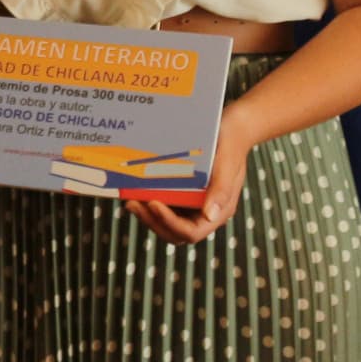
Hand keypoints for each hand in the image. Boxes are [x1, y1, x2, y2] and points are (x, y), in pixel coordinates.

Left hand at [125, 106, 253, 245]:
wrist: (230, 129)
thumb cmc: (230, 145)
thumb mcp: (227, 164)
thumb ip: (221, 190)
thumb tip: (210, 216)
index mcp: (219, 210)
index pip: (192, 232)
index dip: (170, 223)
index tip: (153, 204)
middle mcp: (205, 211)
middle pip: (175, 232)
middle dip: (153, 221)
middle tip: (133, 204)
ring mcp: (192, 204)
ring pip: (166, 222)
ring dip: (147, 215)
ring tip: (130, 199)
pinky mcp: (183, 193)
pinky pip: (164, 206)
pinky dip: (149, 203)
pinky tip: (135, 190)